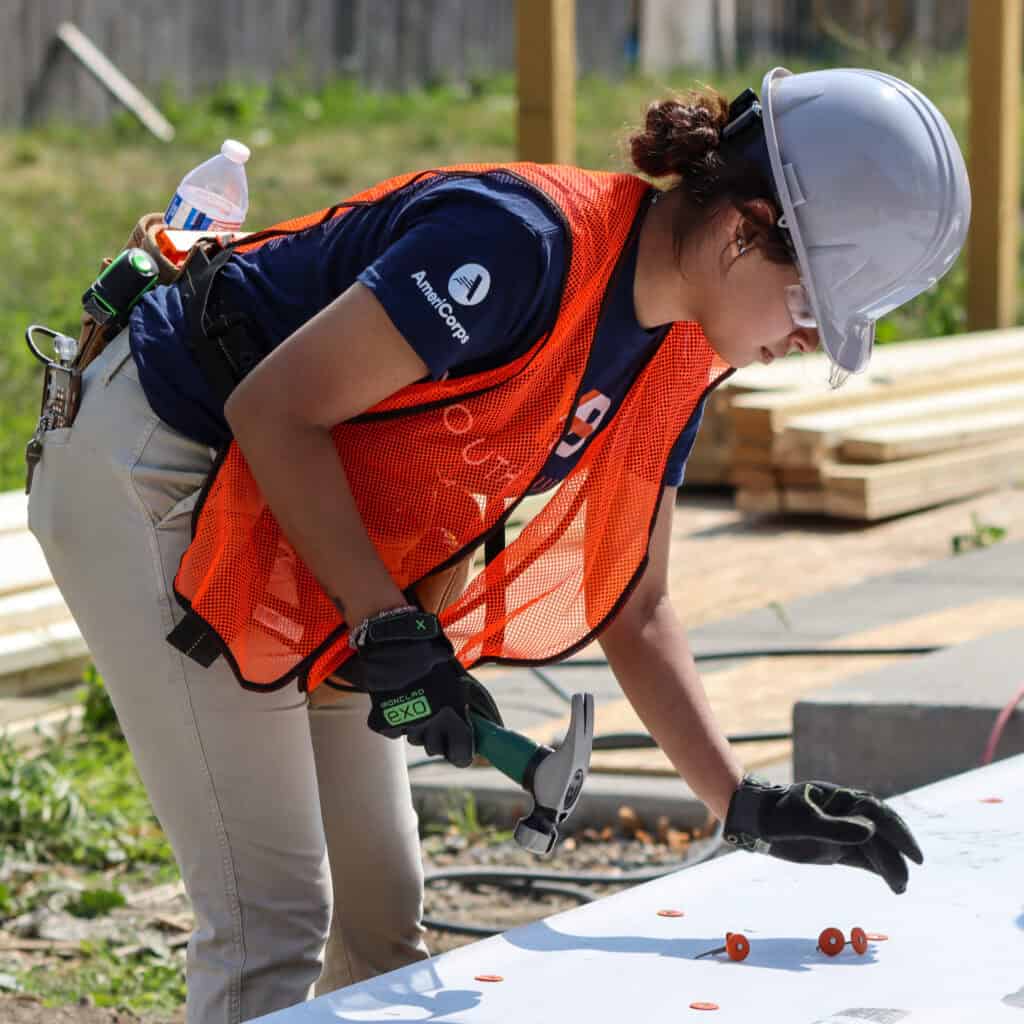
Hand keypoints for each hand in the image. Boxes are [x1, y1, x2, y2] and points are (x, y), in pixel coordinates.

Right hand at [347, 607, 503, 766]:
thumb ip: (465, 706)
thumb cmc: (432, 655)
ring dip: (416, 725)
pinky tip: (397, 699)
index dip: (461, 752)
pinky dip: (393, 720)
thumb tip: (484, 725)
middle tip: (434, 711)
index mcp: (455, 714)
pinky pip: (393, 731)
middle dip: (437, 735)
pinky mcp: (383, 722)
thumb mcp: (457, 678)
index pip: (461, 757)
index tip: (460, 746)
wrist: (396, 639)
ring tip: (414, 698)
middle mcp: (432, 724)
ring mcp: (407, 724)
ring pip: (414, 739)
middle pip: (435, 749)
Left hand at [724, 776, 923, 893]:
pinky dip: (876, 869)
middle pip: (879, 833)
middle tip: (909, 876)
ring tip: (899, 888)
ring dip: (888, 866)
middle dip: (896, 853)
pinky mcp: (834, 847)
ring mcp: (841, 830)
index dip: (898, 832)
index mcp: (840, 799)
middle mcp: (845, 814)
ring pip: (873, 848)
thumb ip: (834, 828)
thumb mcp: (801, 822)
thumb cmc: (776, 815)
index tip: (913, 852)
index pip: (877, 814)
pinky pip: (861, 858)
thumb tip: (871, 831)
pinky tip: (890, 882)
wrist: (754, 821)